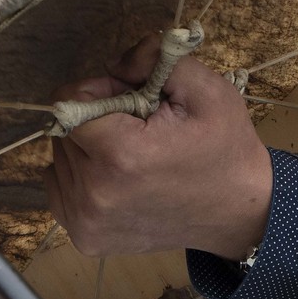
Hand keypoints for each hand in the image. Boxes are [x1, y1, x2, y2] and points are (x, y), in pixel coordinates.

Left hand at [44, 37, 272, 260]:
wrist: (239, 210)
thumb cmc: (224, 146)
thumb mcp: (206, 89)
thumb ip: (156, 58)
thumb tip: (113, 64)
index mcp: (121, 155)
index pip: (69, 103)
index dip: (100, 91)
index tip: (132, 100)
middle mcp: (96, 194)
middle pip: (65, 131)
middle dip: (95, 120)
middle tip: (138, 128)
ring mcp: (87, 222)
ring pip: (61, 158)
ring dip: (88, 148)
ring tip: (132, 156)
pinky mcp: (86, 239)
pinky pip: (57, 188)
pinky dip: (78, 176)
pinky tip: (114, 178)